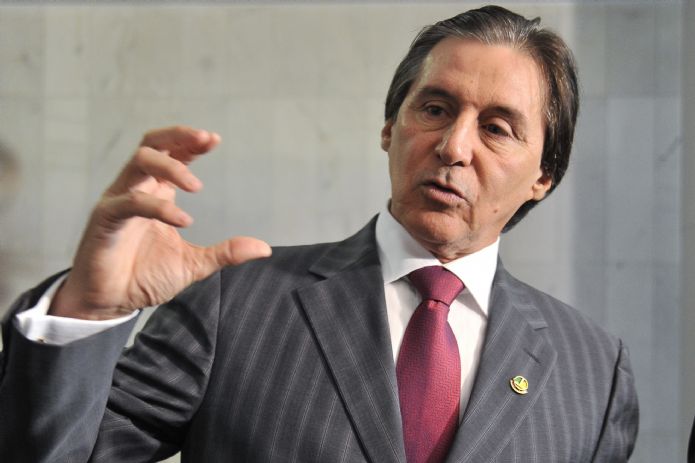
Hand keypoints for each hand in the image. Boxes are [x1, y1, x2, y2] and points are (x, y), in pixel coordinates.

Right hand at [49, 126, 270, 319]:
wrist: (111, 302)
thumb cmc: (145, 277)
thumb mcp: (194, 264)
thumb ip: (226, 253)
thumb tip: (264, 248)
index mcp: (157, 193)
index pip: (173, 154)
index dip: (191, 142)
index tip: (215, 139)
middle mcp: (137, 189)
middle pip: (152, 144)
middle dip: (179, 136)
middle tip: (206, 140)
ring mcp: (119, 201)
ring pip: (140, 161)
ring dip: (172, 167)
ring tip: (197, 187)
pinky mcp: (106, 219)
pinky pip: (131, 202)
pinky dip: (160, 208)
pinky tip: (183, 221)